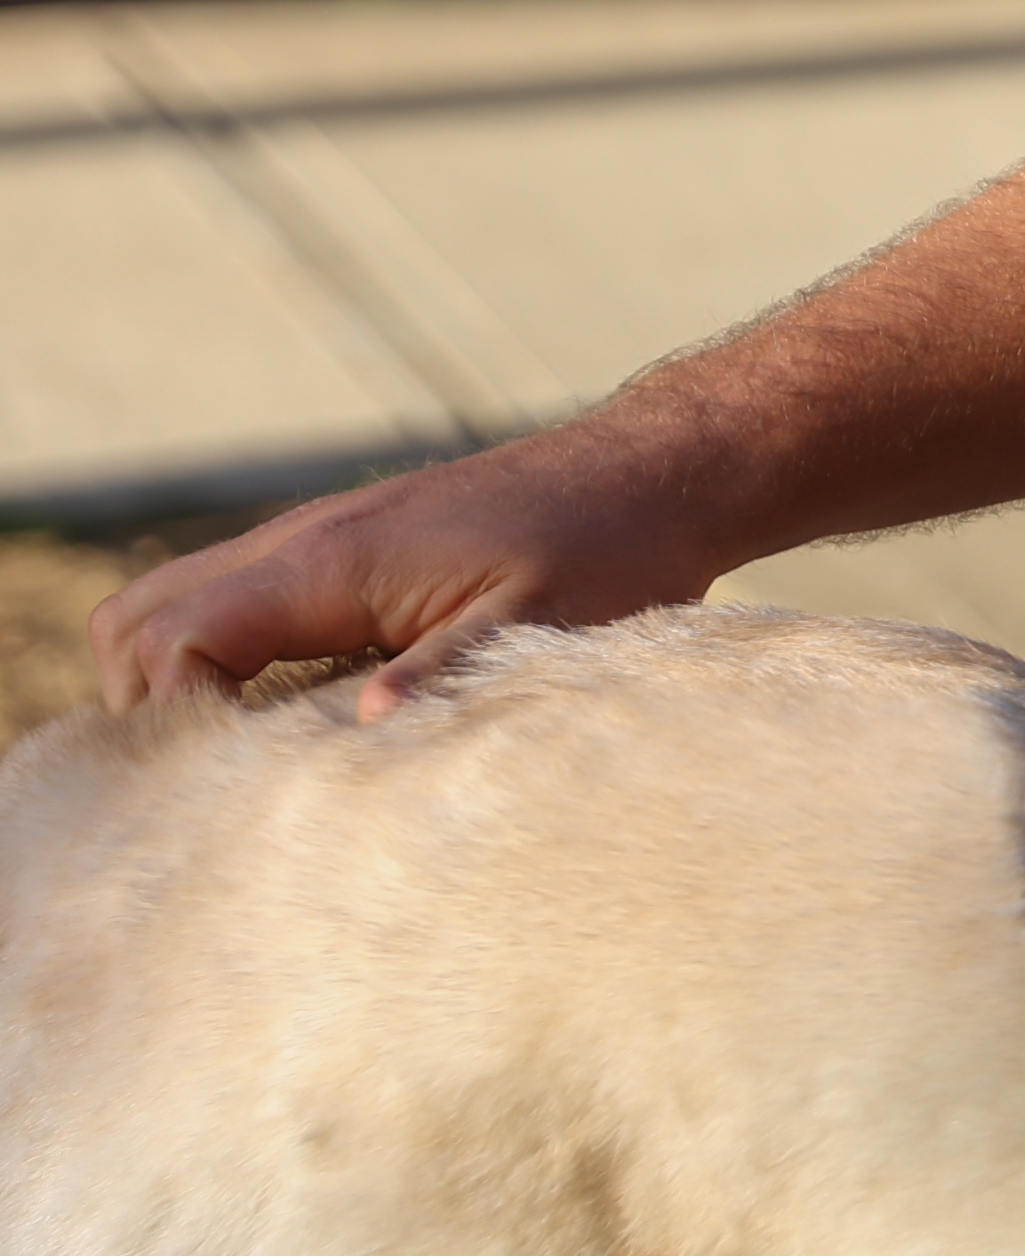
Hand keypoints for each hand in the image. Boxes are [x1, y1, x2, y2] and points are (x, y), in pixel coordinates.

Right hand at [91, 404, 740, 721]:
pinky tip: (291, 715)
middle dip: (149, 705)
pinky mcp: (346, 553)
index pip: (170, 641)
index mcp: (332, 562)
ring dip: (178, 678)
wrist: (655, 471)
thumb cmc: (610, 544)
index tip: (230, 783)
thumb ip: (445, 672)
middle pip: (138, 620)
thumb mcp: (539, 624)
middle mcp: (303, 541)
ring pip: (176, 602)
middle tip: (218, 780)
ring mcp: (317, 540)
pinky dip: (222, 655)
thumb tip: (365, 731)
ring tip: (245, 756)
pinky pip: (237, 600)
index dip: (173, 720)